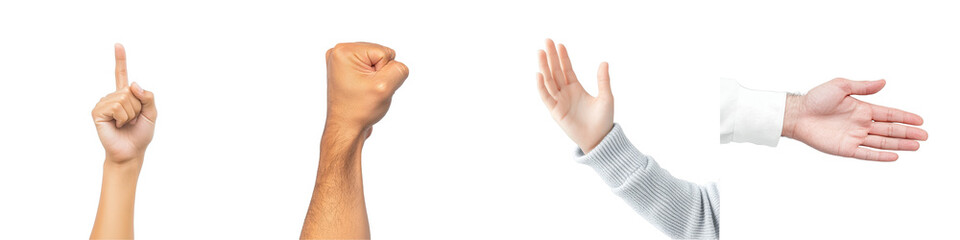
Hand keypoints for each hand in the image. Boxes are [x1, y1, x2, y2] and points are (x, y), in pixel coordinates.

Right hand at [92, 43, 156, 162]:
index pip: (121, 74)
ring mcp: (104, 103)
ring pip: (125, 98)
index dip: (120, 60)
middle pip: (131, 90)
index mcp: (125, 95)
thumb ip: (148, 97)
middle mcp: (113, 97)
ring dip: (130, 114)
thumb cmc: (140, 134)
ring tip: (125, 124)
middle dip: (138, 108)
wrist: (130, 152)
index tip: (118, 45)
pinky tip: (117, 125)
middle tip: (132, 120)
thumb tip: (133, 84)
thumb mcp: (152, 114)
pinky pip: (116, 106)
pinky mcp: (97, 112)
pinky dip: (122, 118)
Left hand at [324, 42, 408, 135]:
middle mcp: (339, 51)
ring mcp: (341, 61)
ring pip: (377, 62)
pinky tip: (362, 90)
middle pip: (380, 54)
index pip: (384, 53)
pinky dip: (371, 80)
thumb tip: (397, 64)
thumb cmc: (360, 110)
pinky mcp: (346, 69)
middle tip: (367, 91)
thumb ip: (399, 69)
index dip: (383, 72)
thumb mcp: (385, 87)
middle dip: (380, 74)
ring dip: (377, 78)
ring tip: (364, 91)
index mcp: (344, 51)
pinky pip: (370, 68)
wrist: (346, 129)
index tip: (369, 87)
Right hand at [536, 39, 612, 152]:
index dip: (563, 57)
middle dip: (551, 56)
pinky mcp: (556, 111)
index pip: (567, 69)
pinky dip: (541, 86)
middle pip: (555, 71)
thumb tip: (604, 62)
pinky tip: (539, 74)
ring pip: (549, 81)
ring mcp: (559, 101)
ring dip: (544, 66)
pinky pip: (546, 97)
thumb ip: (603, 80)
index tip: (559, 44)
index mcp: (576, 88)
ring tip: (540, 52)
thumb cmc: (604, 120)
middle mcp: (565, 93)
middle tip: (546, 41)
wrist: (599, 139)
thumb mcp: (606, 97)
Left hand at [782, 78, 927, 160]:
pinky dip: (880, 155)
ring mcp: (854, 137)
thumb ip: (862, 86)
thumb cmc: (815, 98)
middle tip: (925, 136)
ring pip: (882, 142)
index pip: (889, 114)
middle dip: (907, 132)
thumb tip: (884, 82)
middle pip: (890, 129)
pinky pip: (867, 154)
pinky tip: (895, 156)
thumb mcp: (840, 86)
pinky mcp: (845, 148)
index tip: (920, 120)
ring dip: (899, 144)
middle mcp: (861, 124)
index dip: (904, 117)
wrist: (797, 114)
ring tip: (917, 146)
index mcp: (862, 109)